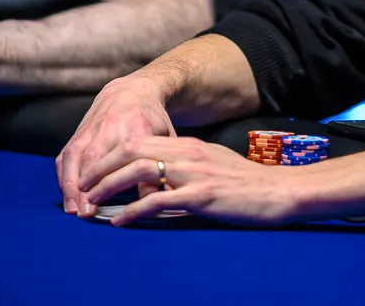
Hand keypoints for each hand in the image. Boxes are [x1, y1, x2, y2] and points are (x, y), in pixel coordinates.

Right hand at [57, 76, 175, 216]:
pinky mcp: (78, 132)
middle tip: (87, 213)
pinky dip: (63, 176)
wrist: (131, 91)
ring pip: (75, 156)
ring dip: (70, 184)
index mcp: (136, 128)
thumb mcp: (165, 138)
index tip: (121, 205)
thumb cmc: (151, 119)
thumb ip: (161, 166)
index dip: (122, 180)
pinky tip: (67, 196)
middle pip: (95, 157)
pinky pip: (65, 155)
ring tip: (73, 210)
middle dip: (88, 186)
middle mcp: (110, 127)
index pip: (128, 157)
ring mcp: (91, 129)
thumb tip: (157, 198)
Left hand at [79, 135, 299, 226]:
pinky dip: (133, 211)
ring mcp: (194, 174)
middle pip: (130, 150)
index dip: (109, 156)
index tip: (91, 173)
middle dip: (100, 168)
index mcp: (189, 146)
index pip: (138, 141)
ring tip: (93, 204)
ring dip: (109, 187)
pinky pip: (158, 200)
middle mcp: (187, 153)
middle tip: (82, 188)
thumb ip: (187, 168)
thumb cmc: (249, 185)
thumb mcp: (214, 166)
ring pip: (139, 171)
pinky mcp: (202, 196)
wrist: (282, 191)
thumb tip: (161, 181)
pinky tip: (120, 223)